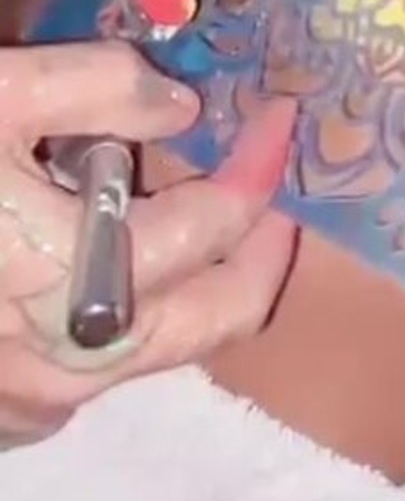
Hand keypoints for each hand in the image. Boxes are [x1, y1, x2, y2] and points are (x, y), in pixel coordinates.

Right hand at [0, 41, 295, 448]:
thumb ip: (100, 85)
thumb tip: (182, 105)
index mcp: (82, 281)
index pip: (218, 228)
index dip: (261, 165)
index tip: (281, 114)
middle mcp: (70, 363)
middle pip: (215, 322)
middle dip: (260, 249)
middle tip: (270, 180)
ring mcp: (30, 403)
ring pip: (154, 351)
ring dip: (189, 282)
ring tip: (189, 206)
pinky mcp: (0, 415)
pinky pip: (91, 371)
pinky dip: (120, 312)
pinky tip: (99, 253)